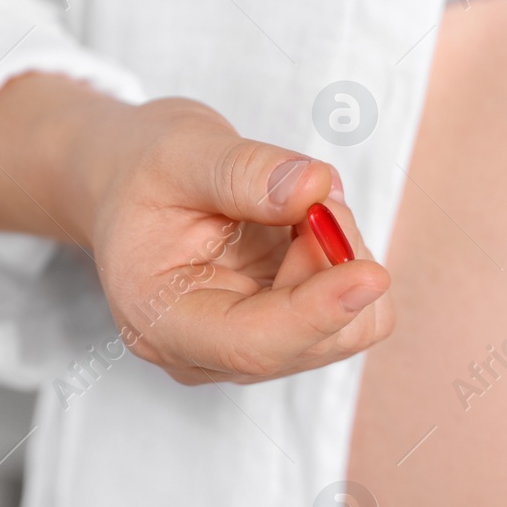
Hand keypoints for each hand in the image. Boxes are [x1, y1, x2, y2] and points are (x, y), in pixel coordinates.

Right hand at [0, 75, 393, 384]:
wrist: (136, 185)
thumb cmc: (147, 173)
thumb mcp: (182, 151)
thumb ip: (245, 172)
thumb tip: (316, 189)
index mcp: (162, 322)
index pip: (253, 346)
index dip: (317, 313)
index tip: (371, 274)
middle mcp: (208, 355)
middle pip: (314, 340)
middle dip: (333, 260)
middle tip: (309, 191)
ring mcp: (252, 351)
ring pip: (347, 327)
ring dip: (341, 257)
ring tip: (294, 206)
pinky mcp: (289, 336)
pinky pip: (354, 312)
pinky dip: (344, 262)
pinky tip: (302, 230)